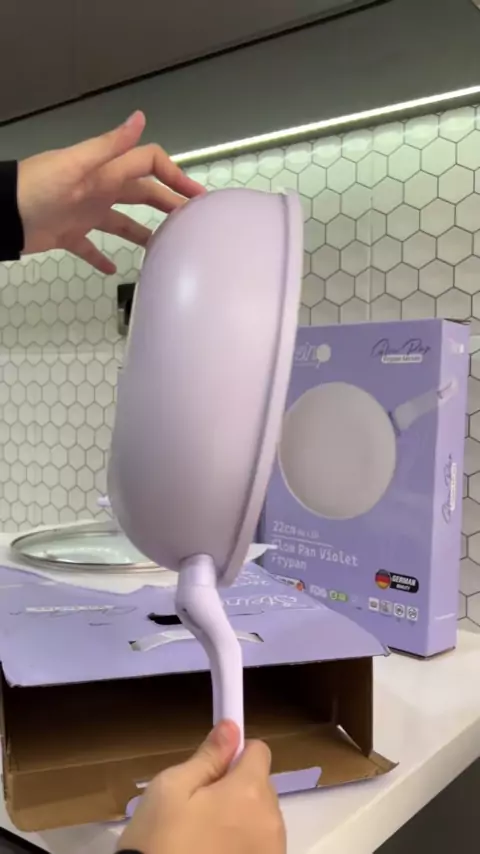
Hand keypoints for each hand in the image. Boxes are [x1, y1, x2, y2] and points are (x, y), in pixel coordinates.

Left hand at [17, 111, 203, 273]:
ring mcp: (85, 213)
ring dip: (143, 232)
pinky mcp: (70, 235)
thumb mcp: (77, 164)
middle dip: (168, 203)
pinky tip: (115, 270)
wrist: (3, 214)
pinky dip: (103, 259)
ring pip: (122, 222)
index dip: (174, 175)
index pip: (148, 164)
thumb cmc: (40, 188)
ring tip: (165, 246)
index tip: (196, 196)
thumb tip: (140, 118)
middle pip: (142, 194)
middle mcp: (100, 189)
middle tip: (192, 220)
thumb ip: (111, 146)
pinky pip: (92, 248)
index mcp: (106, 171)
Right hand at [117, 720, 285, 853]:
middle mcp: (271, 821)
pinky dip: (244, 843)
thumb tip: (232, 728)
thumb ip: (207, 757)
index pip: (259, 750)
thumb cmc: (161, 839)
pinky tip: (214, 851)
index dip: (234, 752)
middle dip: (236, 787)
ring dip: (242, 817)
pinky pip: (261, 844)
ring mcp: (273, 851)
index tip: (211, 767)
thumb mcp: (171, 789)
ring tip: (204, 834)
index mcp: (249, 792)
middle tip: (199, 805)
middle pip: (261, 785)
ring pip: (262, 816)